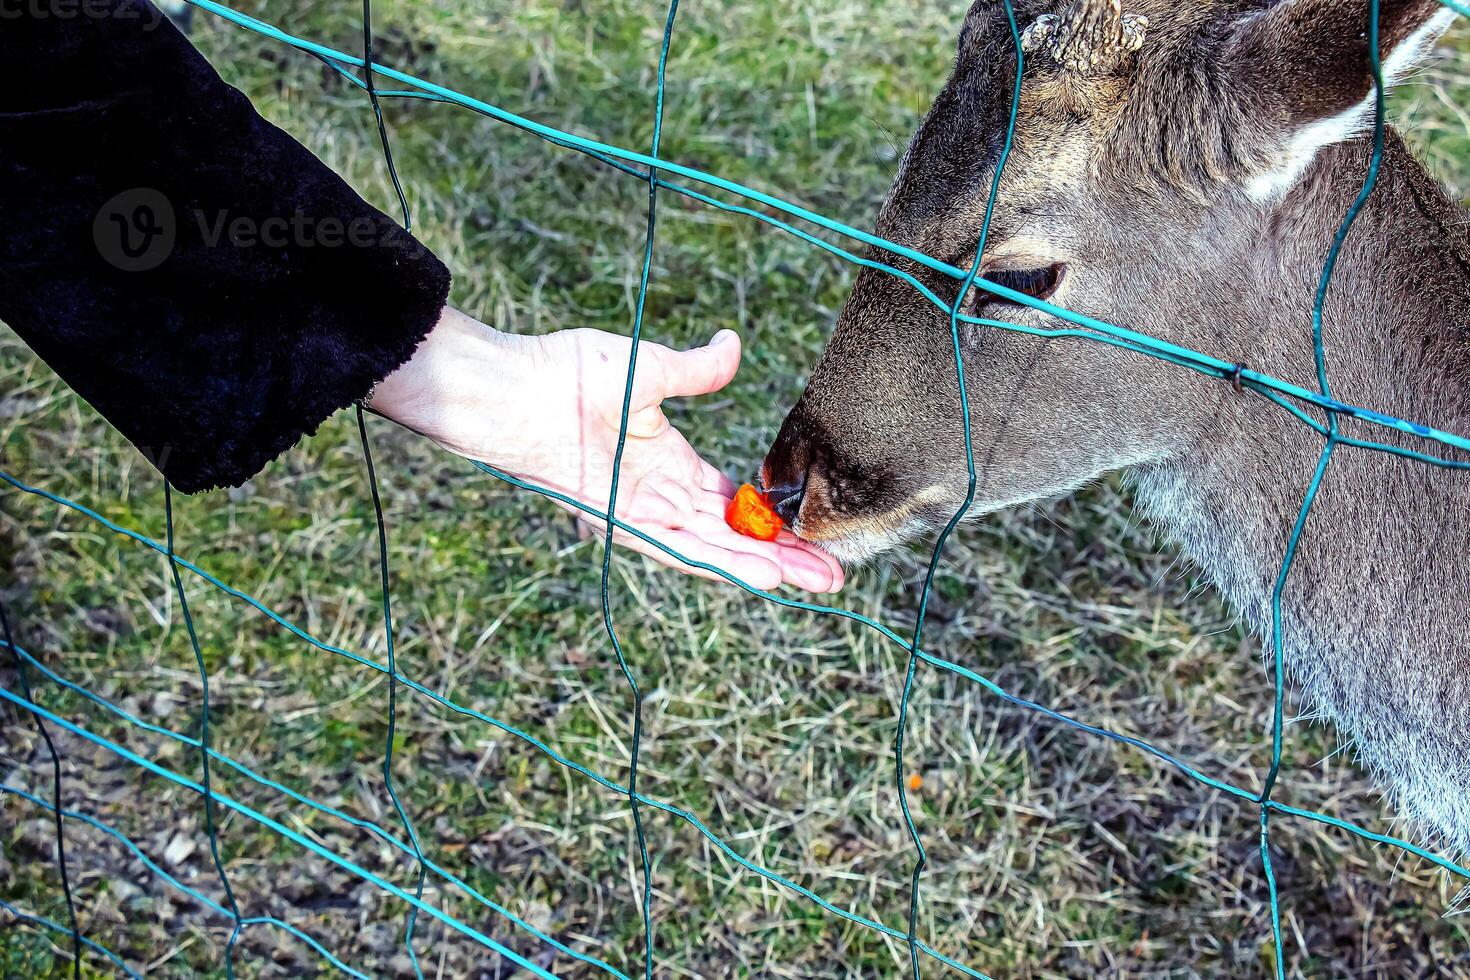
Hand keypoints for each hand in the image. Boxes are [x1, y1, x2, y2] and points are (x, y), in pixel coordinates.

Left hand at [369, 309, 843, 592]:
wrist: (514, 391)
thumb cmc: (567, 374)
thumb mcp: (648, 369)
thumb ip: (697, 370)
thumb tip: (732, 343)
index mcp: (668, 463)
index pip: (731, 502)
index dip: (772, 519)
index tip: (811, 530)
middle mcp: (660, 497)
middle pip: (734, 536)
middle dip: (785, 556)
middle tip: (835, 574)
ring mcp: (644, 513)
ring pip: (716, 551)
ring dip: (765, 568)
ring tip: (816, 583)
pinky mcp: (626, 522)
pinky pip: (681, 550)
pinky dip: (723, 564)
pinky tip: (764, 576)